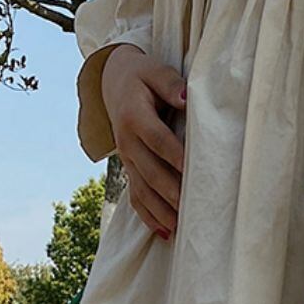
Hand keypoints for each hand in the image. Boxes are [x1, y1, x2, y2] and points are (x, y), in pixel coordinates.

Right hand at [101, 45, 186, 238]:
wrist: (113, 83)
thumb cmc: (141, 76)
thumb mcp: (154, 71)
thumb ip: (170, 84)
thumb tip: (185, 98)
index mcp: (134, 117)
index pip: (157, 139)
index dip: (173, 155)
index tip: (190, 169)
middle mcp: (127, 142)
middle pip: (149, 171)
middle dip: (169, 191)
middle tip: (189, 207)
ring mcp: (126, 160)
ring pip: (142, 190)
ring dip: (160, 210)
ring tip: (179, 227)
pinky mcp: (129, 170)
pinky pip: (136, 197)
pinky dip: (149, 216)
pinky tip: (165, 232)